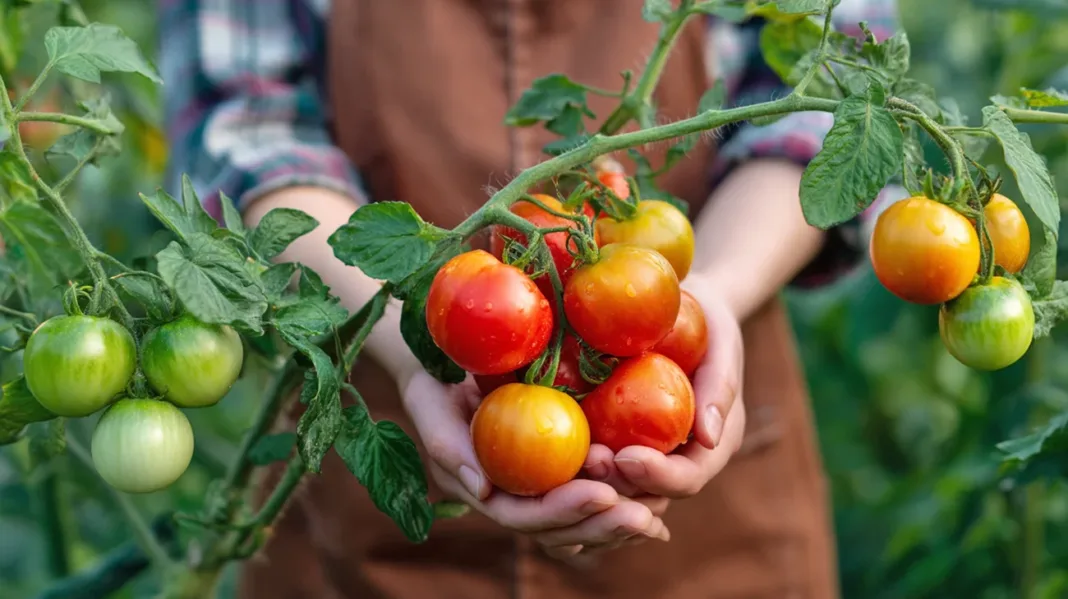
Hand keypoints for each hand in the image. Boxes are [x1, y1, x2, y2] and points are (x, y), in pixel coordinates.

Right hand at [400, 370, 670, 557]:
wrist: (438, 357)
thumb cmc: (429, 378)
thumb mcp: (429, 404)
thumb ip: (450, 446)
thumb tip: (483, 489)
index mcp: (484, 488)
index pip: (526, 515)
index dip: (565, 510)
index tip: (602, 494)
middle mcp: (514, 495)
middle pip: (561, 529)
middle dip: (603, 525)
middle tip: (646, 516)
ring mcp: (537, 484)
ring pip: (582, 520)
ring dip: (620, 521)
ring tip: (659, 513)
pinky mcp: (558, 464)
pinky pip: (594, 490)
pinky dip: (625, 497)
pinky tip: (659, 496)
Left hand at [584, 272, 745, 498]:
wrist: (685, 307)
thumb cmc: (709, 320)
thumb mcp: (723, 341)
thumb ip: (720, 385)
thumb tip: (708, 437)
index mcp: (711, 444)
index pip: (688, 477)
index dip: (659, 476)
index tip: (627, 456)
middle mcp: (679, 457)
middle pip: (649, 491)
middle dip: (619, 483)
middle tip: (588, 459)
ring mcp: (646, 449)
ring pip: (620, 484)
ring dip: (594, 478)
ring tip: (571, 455)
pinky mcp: (616, 435)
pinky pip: (599, 453)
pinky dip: (578, 457)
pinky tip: (554, 443)